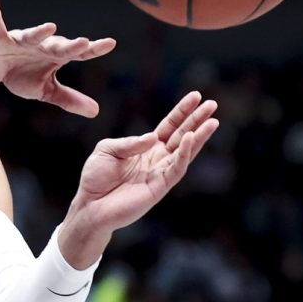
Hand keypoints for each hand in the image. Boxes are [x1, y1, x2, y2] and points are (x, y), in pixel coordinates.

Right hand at [0, 0, 115, 116]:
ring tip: (50, 27)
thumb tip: (96, 112)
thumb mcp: (46, 91)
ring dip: (39, 32)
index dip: (93, 49)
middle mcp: (41, 44)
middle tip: (83, 43)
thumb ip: (69, 99)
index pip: (78, 52)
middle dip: (69, 45)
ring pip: (32, 35)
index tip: (110, 43)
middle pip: (57, 45)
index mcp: (55, 55)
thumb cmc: (22, 75)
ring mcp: (20, 39)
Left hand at [68, 91, 219, 236]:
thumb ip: (130, 143)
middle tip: (213, 104)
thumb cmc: (96, 177)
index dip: (182, 112)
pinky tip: (189, 139)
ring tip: (212, 122)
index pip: (169, 126)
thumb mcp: (107, 150)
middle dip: (197, 120)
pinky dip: (183, 154)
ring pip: (185, 152)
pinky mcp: (159, 187)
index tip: (196, 96)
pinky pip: (176, 169)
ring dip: (198, 137)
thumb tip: (153, 138)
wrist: (90, 205)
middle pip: (182, 135)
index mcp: (146, 147)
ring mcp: (160, 173)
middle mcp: (157, 158)